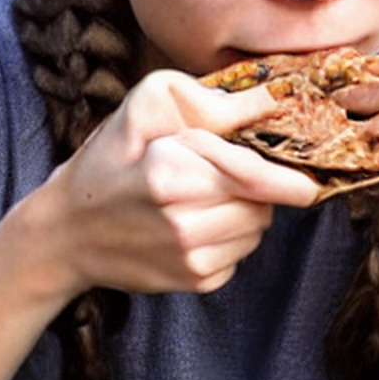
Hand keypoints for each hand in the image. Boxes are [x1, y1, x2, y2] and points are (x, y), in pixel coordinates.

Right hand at [36, 69, 322, 297]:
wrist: (66, 233)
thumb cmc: (106, 161)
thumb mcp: (145, 109)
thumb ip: (211, 101)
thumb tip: (273, 98)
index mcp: (168, 172)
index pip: (251, 174)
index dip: (289, 177)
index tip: (312, 182)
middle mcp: (183, 221)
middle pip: (262, 202)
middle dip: (258, 184)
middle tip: (223, 173)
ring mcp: (190, 257)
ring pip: (258, 228)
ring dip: (246, 210)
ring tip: (203, 197)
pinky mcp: (196, 281)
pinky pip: (242, 253)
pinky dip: (231, 236)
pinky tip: (195, 224)